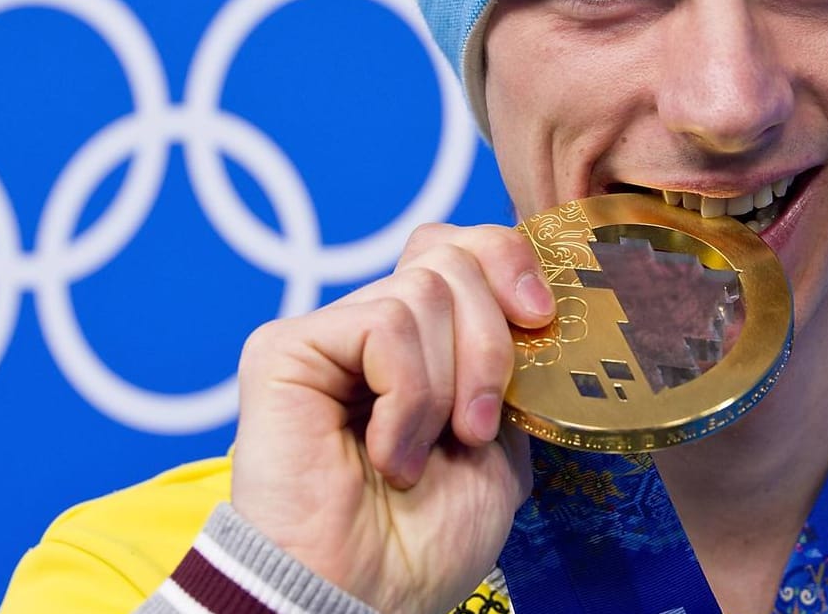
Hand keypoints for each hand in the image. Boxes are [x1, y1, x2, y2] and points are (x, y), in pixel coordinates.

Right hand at [230, 223, 555, 613]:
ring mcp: (329, 334)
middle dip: (490, 342)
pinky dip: (408, 396)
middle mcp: (373, 326)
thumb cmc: (427, 539)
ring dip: (447, 387)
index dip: (508, 261)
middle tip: (478, 427)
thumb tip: (535, 301)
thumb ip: (510, 364)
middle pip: (450, 255)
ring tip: (423, 456)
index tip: (540, 319)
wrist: (368, 596)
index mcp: (424, 342)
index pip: (462, 247)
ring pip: (424, 289)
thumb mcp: (503, 441)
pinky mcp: (286, 349)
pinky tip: (386, 454)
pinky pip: (384, 324)